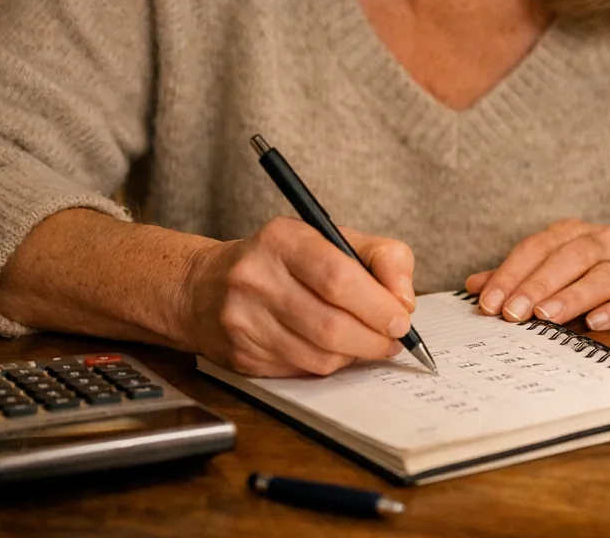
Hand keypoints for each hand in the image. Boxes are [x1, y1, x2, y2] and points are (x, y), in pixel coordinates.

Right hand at [179, 216, 416, 376]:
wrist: (205, 287)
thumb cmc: (283, 261)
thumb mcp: (332, 238)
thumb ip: (381, 258)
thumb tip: (405, 300)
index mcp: (282, 240)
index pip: (338, 277)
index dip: (377, 304)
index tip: (401, 318)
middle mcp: (256, 279)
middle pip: (331, 324)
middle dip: (374, 337)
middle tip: (394, 339)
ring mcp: (243, 321)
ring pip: (319, 355)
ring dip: (355, 354)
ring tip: (369, 343)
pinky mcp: (241, 356)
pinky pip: (301, 371)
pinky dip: (329, 364)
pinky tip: (334, 349)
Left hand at [464, 219, 609, 329]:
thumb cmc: (601, 277)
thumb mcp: (561, 273)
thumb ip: (521, 279)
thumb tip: (475, 287)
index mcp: (576, 233)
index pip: (537, 248)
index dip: (511, 274)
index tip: (489, 302)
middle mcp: (606, 240)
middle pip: (569, 257)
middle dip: (538, 285)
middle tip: (513, 313)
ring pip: (603, 274)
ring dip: (573, 296)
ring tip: (548, 316)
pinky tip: (598, 323)